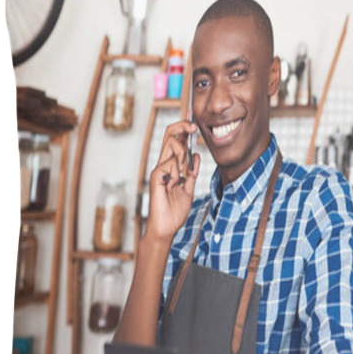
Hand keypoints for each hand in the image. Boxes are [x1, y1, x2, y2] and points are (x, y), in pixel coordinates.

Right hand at [144, 120, 199, 241]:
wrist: (166, 228)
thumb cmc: (174, 211)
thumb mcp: (188, 189)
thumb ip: (192, 173)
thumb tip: (196, 156)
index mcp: (170, 167)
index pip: (175, 142)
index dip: (184, 131)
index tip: (195, 126)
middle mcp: (163, 165)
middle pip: (169, 135)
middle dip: (182, 125)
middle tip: (193, 127)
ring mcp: (158, 170)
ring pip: (172, 146)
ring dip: (183, 155)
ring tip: (183, 173)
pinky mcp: (156, 176)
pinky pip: (169, 164)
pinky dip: (177, 171)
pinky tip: (175, 182)